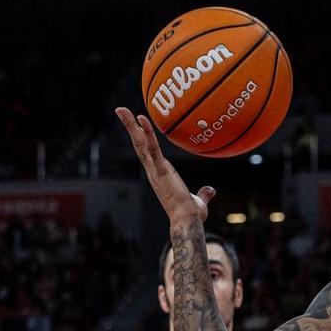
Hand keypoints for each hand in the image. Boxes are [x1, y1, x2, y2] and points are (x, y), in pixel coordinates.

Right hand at [116, 107, 211, 224]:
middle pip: (138, 144)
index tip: (136, 125)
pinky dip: (146, 133)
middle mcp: (153, 171)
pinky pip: (152, 148)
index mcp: (159, 174)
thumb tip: (210, 190)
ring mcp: (155, 170)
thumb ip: (203, 194)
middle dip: (129, 127)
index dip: (140, 138)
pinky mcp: (161, 170)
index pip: (147, 152)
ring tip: (121, 109)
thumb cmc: (191, 215)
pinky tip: (141, 118)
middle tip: (120, 110)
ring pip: (140, 143)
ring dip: (130, 125)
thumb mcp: (199, 201)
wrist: (187, 221)